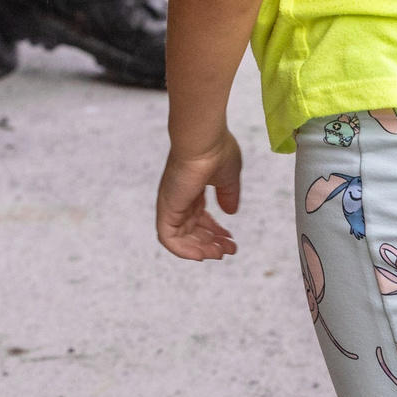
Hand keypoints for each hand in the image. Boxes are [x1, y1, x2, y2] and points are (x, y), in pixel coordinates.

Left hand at [155, 129, 241, 261]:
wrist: (202, 141)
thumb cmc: (216, 151)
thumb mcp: (228, 177)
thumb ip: (229, 195)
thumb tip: (230, 212)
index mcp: (192, 188)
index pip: (199, 217)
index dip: (214, 230)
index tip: (230, 238)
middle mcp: (180, 197)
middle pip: (191, 230)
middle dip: (211, 243)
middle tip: (230, 249)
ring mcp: (172, 203)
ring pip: (180, 238)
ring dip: (201, 249)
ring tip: (220, 253)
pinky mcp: (166, 209)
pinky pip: (168, 239)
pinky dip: (184, 250)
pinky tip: (202, 255)